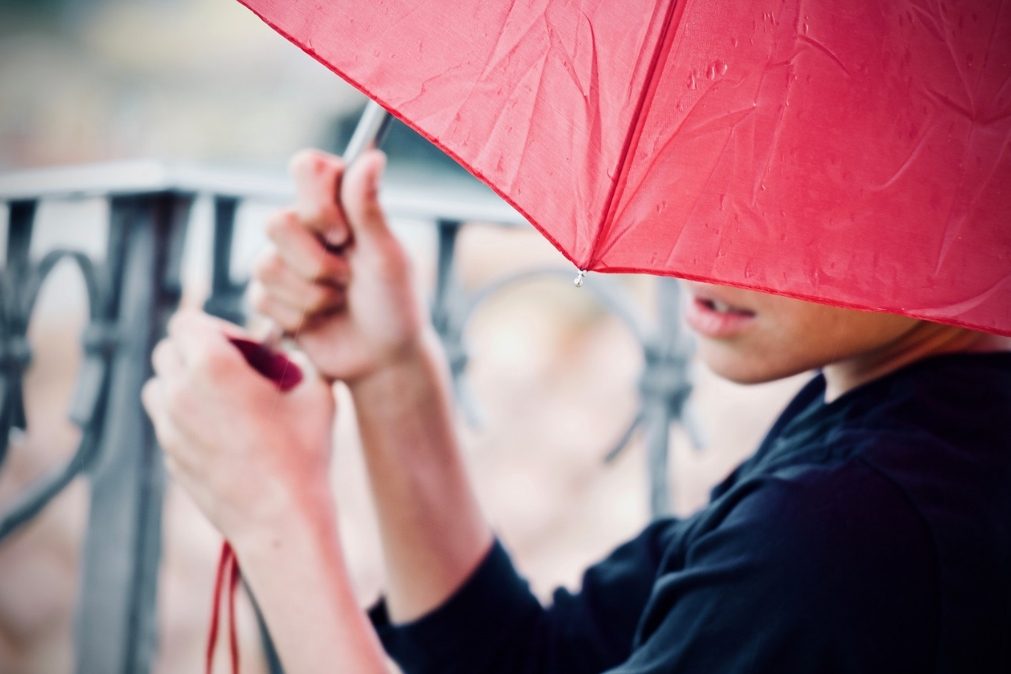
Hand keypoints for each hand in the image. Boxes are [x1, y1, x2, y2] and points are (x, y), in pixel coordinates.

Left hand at [141, 309, 335, 544]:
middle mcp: (180, 392)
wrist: (281, 520)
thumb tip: (291, 349)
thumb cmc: (303, 454)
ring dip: (183, 383)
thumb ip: (300, 359)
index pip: (186, 321)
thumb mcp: (317, 392)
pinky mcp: (168, 456)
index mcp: (213, 365)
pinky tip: (223, 434)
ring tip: (222, 400)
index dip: (214, 328)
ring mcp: (168, 427)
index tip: (241, 347)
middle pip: (167, 350)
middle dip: (196, 353)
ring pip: (158, 385)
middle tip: (234, 371)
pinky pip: (167, 421)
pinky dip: (186, 417)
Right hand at [249, 148, 427, 384]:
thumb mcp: (388, 256)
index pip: (306, 167)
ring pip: (265, 264)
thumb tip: (373, 155)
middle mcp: (307, 225)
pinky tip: (321, 320)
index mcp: (340, 203)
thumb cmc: (396, 303)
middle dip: (317, 263)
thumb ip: (370, 208)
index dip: (318, 202)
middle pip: (277, 222)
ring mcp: (284, 259)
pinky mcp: (270, 294)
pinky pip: (261, 297)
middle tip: (348, 279)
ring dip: (312, 294)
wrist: (382, 358)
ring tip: (339, 301)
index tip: (344, 234)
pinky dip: (298, 315)